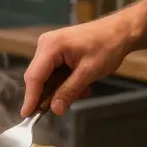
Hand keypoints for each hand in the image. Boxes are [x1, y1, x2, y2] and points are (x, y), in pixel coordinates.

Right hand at [22, 14, 136, 115]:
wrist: (120, 31)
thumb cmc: (107, 47)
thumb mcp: (89, 72)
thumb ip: (69, 91)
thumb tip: (54, 109)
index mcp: (50, 46)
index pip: (34, 77)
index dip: (30, 98)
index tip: (27, 115)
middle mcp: (45, 44)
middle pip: (38, 77)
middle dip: (50, 94)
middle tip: (63, 106)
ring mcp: (50, 46)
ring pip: (47, 77)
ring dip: (62, 89)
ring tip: (83, 90)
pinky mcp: (57, 50)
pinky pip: (54, 72)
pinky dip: (65, 82)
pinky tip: (82, 83)